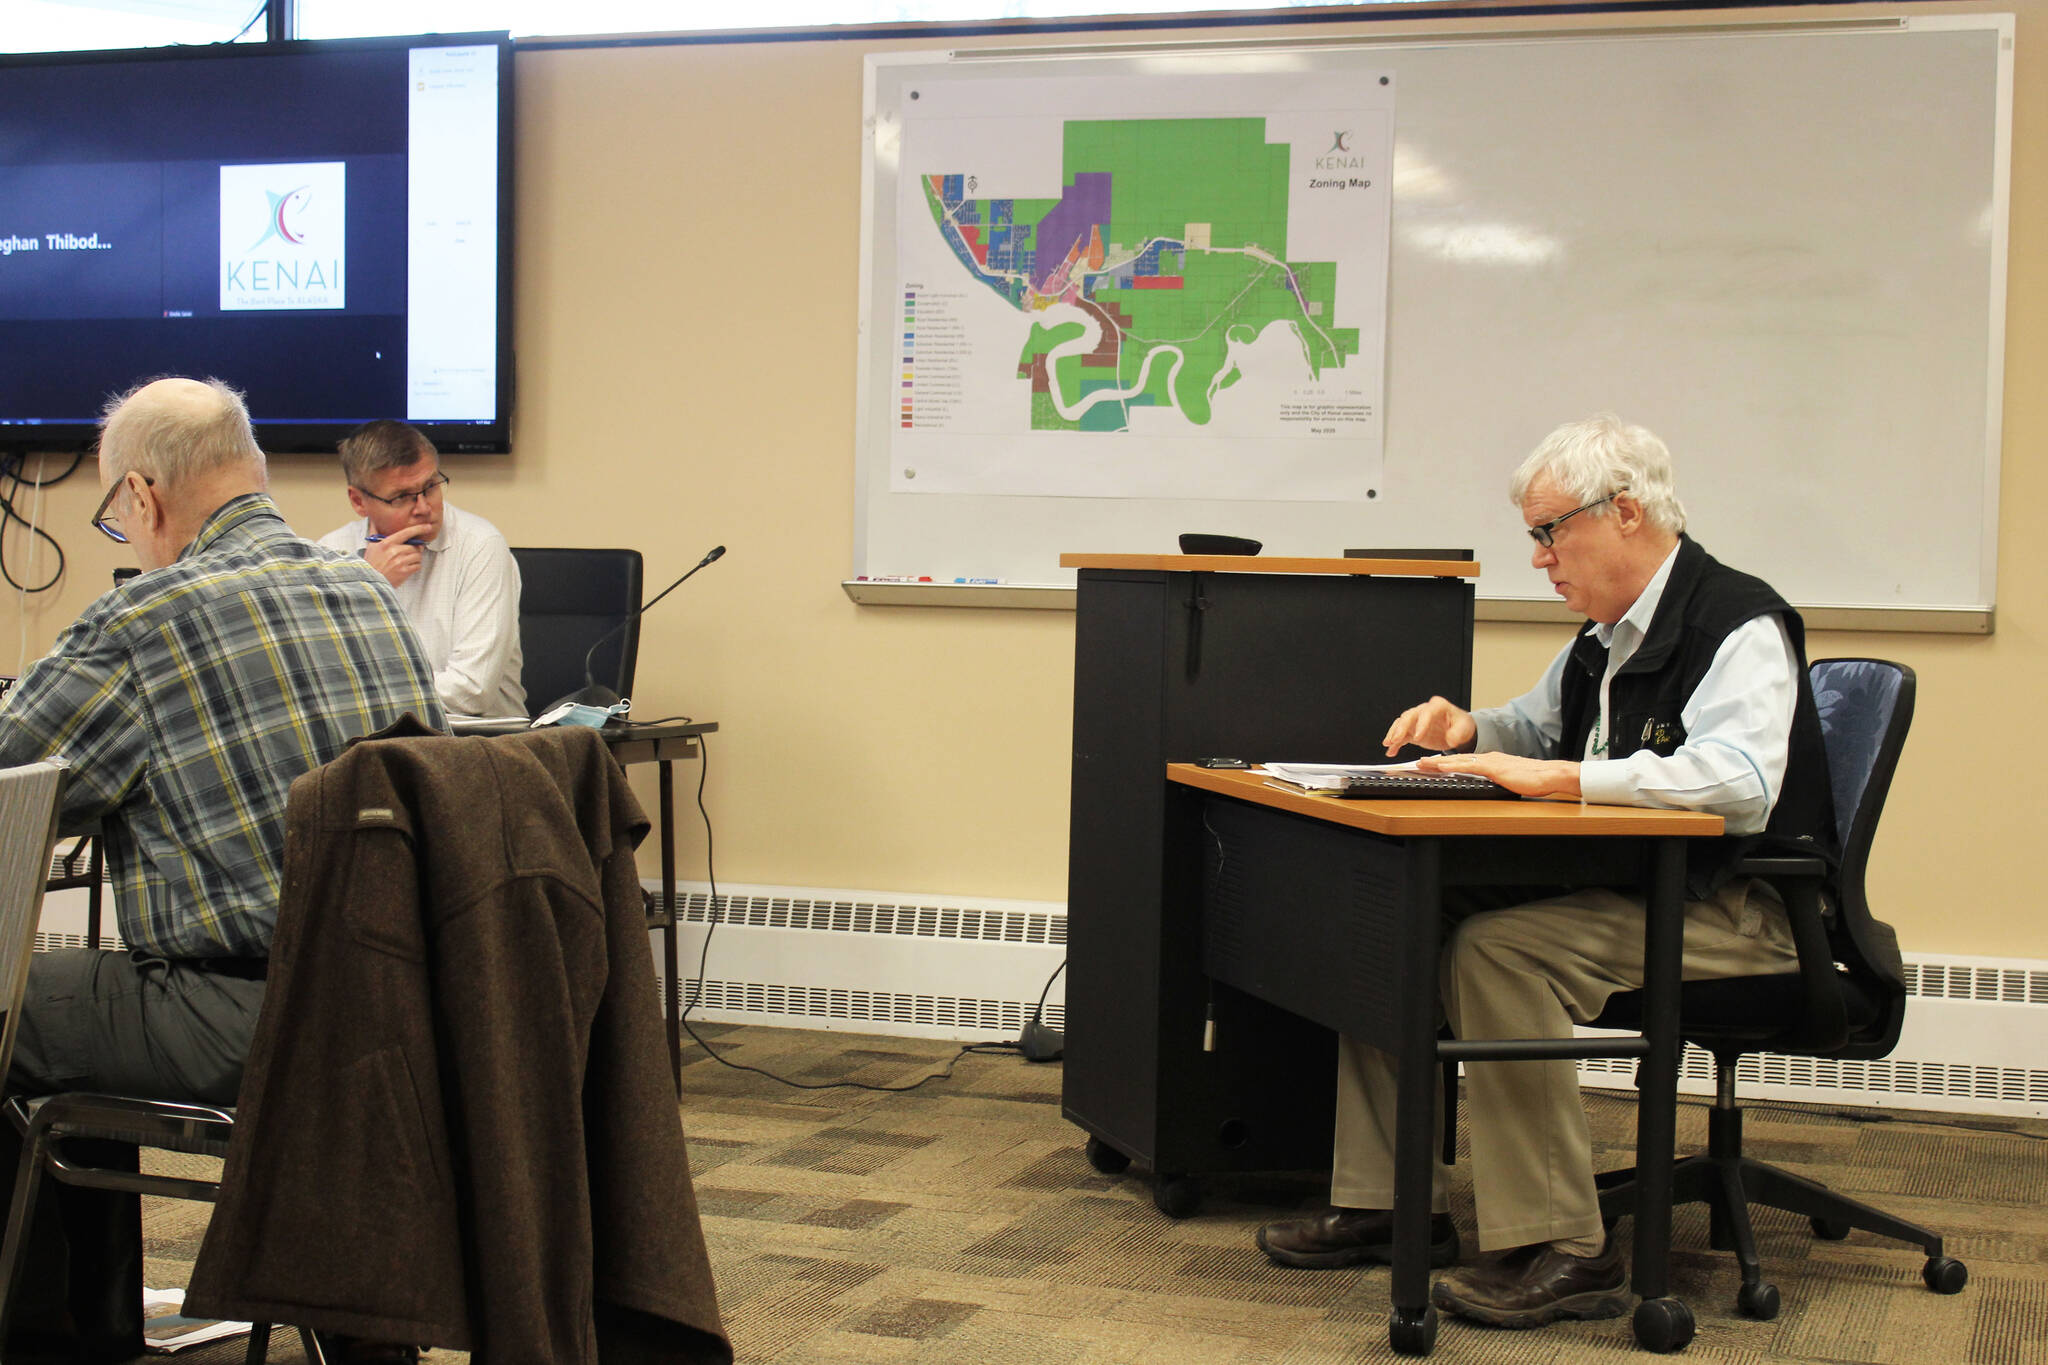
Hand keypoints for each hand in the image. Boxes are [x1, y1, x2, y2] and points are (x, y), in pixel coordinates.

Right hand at [363, 521, 432, 587]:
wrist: (370, 581)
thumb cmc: (371, 564)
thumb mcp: (372, 547)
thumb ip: (376, 534)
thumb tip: (374, 522)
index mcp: (387, 543)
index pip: (407, 532)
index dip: (419, 528)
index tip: (427, 527)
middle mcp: (395, 551)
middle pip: (415, 547)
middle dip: (415, 550)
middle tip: (410, 553)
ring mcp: (400, 562)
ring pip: (418, 556)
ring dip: (415, 559)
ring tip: (406, 561)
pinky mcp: (404, 572)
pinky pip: (418, 566)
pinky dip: (415, 566)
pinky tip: (406, 567)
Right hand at [1382, 696, 1476, 756]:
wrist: (1458, 731)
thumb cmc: (1461, 725)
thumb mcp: (1465, 728)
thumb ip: (1458, 733)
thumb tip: (1451, 739)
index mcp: (1438, 706)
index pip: (1426, 713)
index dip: (1420, 725)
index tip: (1417, 737)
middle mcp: (1424, 711)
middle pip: (1409, 716)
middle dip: (1401, 728)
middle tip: (1396, 740)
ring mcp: (1417, 721)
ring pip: (1401, 723)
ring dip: (1394, 734)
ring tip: (1388, 744)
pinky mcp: (1412, 731)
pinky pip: (1401, 736)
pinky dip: (1395, 743)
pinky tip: (1391, 751)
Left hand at [1416, 751, 1581, 799]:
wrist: (1551, 775)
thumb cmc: (1535, 780)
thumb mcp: (1510, 780)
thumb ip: (1497, 780)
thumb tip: (1487, 785)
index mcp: (1492, 761)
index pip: (1464, 761)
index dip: (1446, 763)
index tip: (1431, 765)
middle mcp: (1488, 758)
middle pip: (1456, 758)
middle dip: (1436, 761)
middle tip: (1418, 762)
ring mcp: (1490, 761)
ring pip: (1458, 760)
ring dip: (1438, 762)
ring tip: (1422, 763)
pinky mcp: (1494, 768)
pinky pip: (1469, 766)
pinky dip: (1453, 766)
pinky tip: (1441, 767)